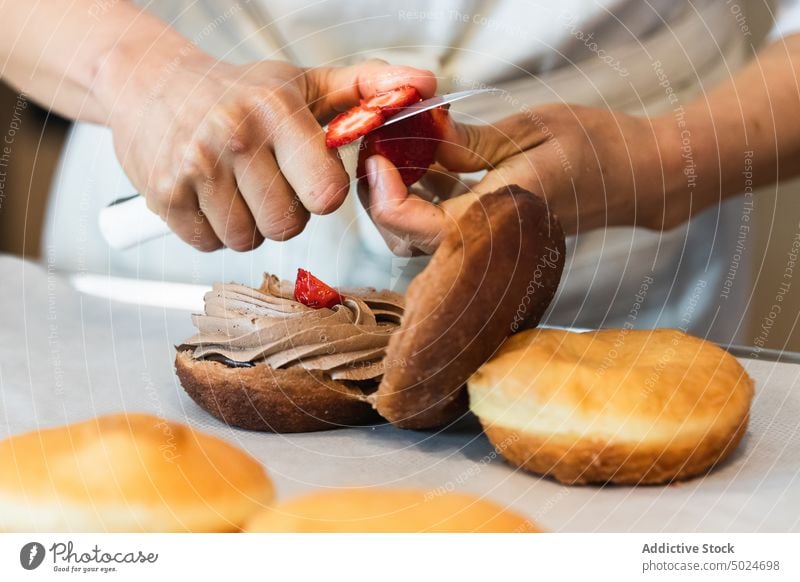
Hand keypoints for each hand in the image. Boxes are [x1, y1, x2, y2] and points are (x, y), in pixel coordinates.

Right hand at [97, 51, 435, 250]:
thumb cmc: (241, 91)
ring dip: (250, 223)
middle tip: (269, 180)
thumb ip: (370, 89)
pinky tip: (210, 195)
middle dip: (286, 212)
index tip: (311, 177)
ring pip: (248, 240)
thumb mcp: (306, 83)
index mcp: (277, 110)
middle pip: (288, 226)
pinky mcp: (164, 195)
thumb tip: (427, 87)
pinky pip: (210, 245)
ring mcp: (195, 167)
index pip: (326, 193)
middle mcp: (234, 136)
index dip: (324, 194)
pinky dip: (214, 229)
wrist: (149, 81)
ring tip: (238, 186)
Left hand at [359, 103, 673, 254]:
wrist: (639, 177)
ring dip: (401, 202)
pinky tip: (433, 167)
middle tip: (380, 151)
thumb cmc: (596, 146)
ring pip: (422, 242)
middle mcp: (491, 243)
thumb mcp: (529, 129)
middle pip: (407, 241)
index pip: (414, 227)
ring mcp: (493, 247)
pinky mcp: (495, 240)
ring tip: (403, 155)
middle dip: (383, 199)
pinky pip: (444, 233)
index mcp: (497, 215)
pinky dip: (426, 204)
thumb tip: (420, 140)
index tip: (378, 154)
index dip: (384, 195)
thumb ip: (468, 143)